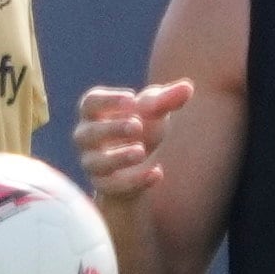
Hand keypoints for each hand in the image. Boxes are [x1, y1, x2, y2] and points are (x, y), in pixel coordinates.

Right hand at [75, 80, 193, 204]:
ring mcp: (93, 163)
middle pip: (91, 133)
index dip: (108, 100)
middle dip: (113, 129)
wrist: (142, 163)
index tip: (131, 98)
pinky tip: (157, 173)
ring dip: (119, 157)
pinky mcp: (105, 185)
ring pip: (97, 163)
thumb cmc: (143, 125)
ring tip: (141, 152)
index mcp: (94, 112)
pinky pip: (114, 186)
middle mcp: (87, 137)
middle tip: (138, 125)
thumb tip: (187, 88)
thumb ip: (167, 99)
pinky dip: (135, 181)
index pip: (91, 103)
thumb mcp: (155, 110)